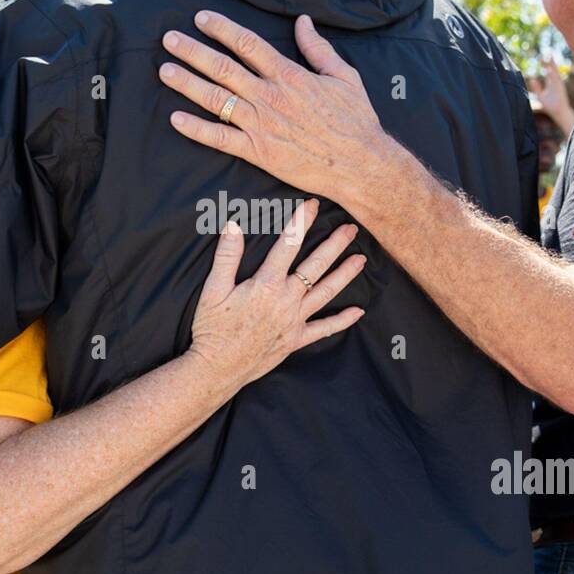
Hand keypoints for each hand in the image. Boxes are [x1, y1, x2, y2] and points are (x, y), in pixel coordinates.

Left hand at [159, 11, 390, 206]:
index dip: (221, 28)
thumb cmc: (355, 120)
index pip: (247, 44)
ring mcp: (261, 124)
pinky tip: (176, 119)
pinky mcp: (258, 152)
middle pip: (222, 67)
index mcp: (289, 75)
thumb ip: (318, 48)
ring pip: (215, 99)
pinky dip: (196, 129)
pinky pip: (220, 138)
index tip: (200, 19)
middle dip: (192, 51)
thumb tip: (303, 21)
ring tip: (164, 70)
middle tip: (168, 39)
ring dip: (187, 83)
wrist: (359, 163)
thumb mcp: (344, 75)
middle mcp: (270, 96)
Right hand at [187, 198, 365, 390]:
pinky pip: (324, 330)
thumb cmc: (212, 329)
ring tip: (361, 259)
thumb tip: (233, 225)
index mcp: (266, 284)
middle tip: (351, 229)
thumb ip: (226, 257)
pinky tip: (358, 312)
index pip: (288, 245)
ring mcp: (294, 321)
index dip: (301, 222)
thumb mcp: (213, 290)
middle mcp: (286, 300)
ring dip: (345, 275)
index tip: (313, 205)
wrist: (217, 368)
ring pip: (326, 293)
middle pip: (316, 266)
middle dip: (334, 245)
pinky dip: (342, 321)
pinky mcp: (296, 339)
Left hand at [528, 58, 573, 134]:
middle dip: (551, 60)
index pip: (549, 71)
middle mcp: (555, 82)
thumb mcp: (541, 95)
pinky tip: (549, 68)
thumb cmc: (550, 105)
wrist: (557, 111)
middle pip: (553, 69)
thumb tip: (531, 79)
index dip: (547, 63)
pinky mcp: (559, 88)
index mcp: (552, 83)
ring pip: (554, 72)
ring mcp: (558, 84)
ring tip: (549, 55)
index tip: (544, 56)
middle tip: (548, 51)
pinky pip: (555, 80)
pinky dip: (552, 75)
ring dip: (552, 64)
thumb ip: (537, 87)